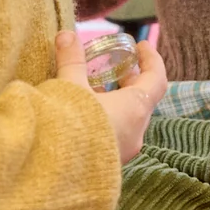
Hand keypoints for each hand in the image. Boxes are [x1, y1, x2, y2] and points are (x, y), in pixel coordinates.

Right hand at [58, 30, 165, 164]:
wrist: (52, 175)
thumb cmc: (68, 125)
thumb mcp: (69, 87)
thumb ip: (71, 60)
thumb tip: (67, 35)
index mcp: (135, 109)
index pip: (157, 79)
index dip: (152, 60)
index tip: (141, 46)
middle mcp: (135, 132)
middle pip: (142, 100)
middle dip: (131, 81)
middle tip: (117, 67)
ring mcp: (123, 152)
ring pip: (128, 120)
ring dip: (116, 101)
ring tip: (93, 89)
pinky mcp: (108, 165)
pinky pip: (115, 136)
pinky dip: (107, 119)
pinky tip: (84, 115)